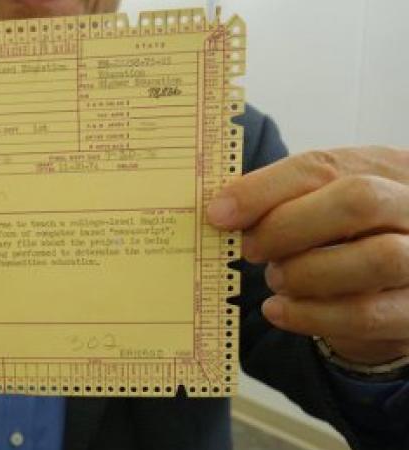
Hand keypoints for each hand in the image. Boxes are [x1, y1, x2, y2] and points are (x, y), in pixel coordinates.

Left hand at [208, 147, 408, 364]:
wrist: (392, 285)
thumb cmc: (347, 234)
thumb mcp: (319, 202)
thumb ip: (277, 199)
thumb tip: (222, 211)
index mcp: (387, 168)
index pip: (321, 167)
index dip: (264, 190)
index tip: (219, 214)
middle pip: (359, 202)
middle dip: (288, 227)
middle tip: (251, 250)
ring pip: (375, 259)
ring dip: (306, 273)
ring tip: (276, 279)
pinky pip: (367, 314)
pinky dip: (312, 315)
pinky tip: (281, 310)